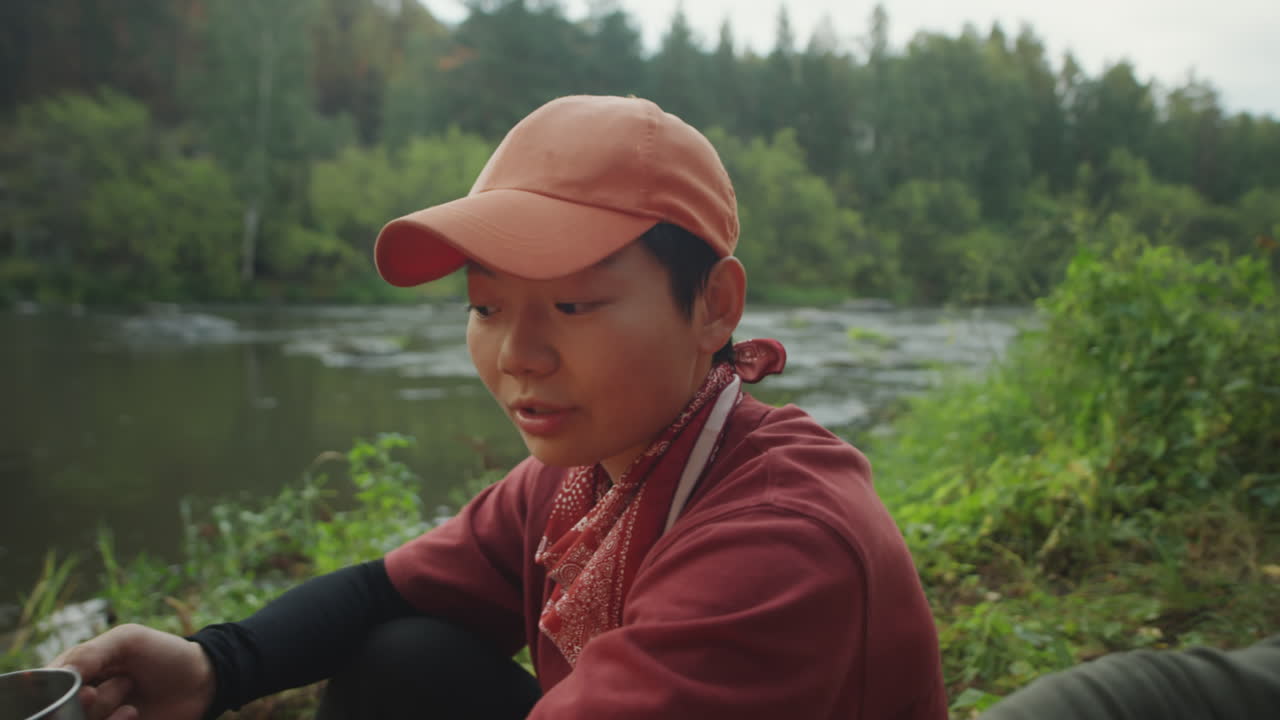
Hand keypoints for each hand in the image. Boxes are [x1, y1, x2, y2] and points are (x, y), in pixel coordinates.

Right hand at [50, 624, 215, 719]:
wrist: (202, 680)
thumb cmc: (164, 653)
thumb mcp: (128, 640)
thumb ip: (90, 652)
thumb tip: (61, 674)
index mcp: (76, 672)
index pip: (46, 690)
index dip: (59, 696)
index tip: (87, 691)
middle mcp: (81, 700)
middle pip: (62, 713)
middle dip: (92, 704)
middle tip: (122, 685)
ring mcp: (99, 718)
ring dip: (105, 712)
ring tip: (130, 701)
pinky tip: (133, 714)